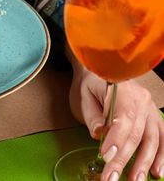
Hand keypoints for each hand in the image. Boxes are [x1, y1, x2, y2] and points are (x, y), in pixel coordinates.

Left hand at [67, 44, 163, 180]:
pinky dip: (161, 156)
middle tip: (112, 177)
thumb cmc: (91, 84)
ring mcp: (151, 109)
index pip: (122, 119)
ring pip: (152, 139)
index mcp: (123, 90)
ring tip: (135, 180)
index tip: (106, 157)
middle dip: (125, 159)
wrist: (102, 69)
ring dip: (144, 163)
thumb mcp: (84, 95)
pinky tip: (157, 171)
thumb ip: (92, 115)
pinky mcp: (154, 117)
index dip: (116, 139)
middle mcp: (142, 100)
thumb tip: (100, 134)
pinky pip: (162, 137)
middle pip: (136, 134)